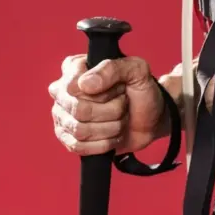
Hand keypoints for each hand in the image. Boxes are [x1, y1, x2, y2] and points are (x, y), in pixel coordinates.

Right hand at [49, 54, 165, 155]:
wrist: (151, 119)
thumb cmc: (142, 91)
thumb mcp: (137, 70)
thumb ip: (113, 68)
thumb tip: (84, 84)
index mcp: (74, 68)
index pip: (74, 86)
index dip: (104, 92)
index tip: (120, 88)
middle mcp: (63, 92)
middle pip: (79, 110)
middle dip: (111, 111)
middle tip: (123, 104)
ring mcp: (63, 116)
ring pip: (80, 130)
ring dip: (110, 127)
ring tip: (120, 118)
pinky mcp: (69, 139)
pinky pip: (79, 147)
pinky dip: (104, 143)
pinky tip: (113, 135)